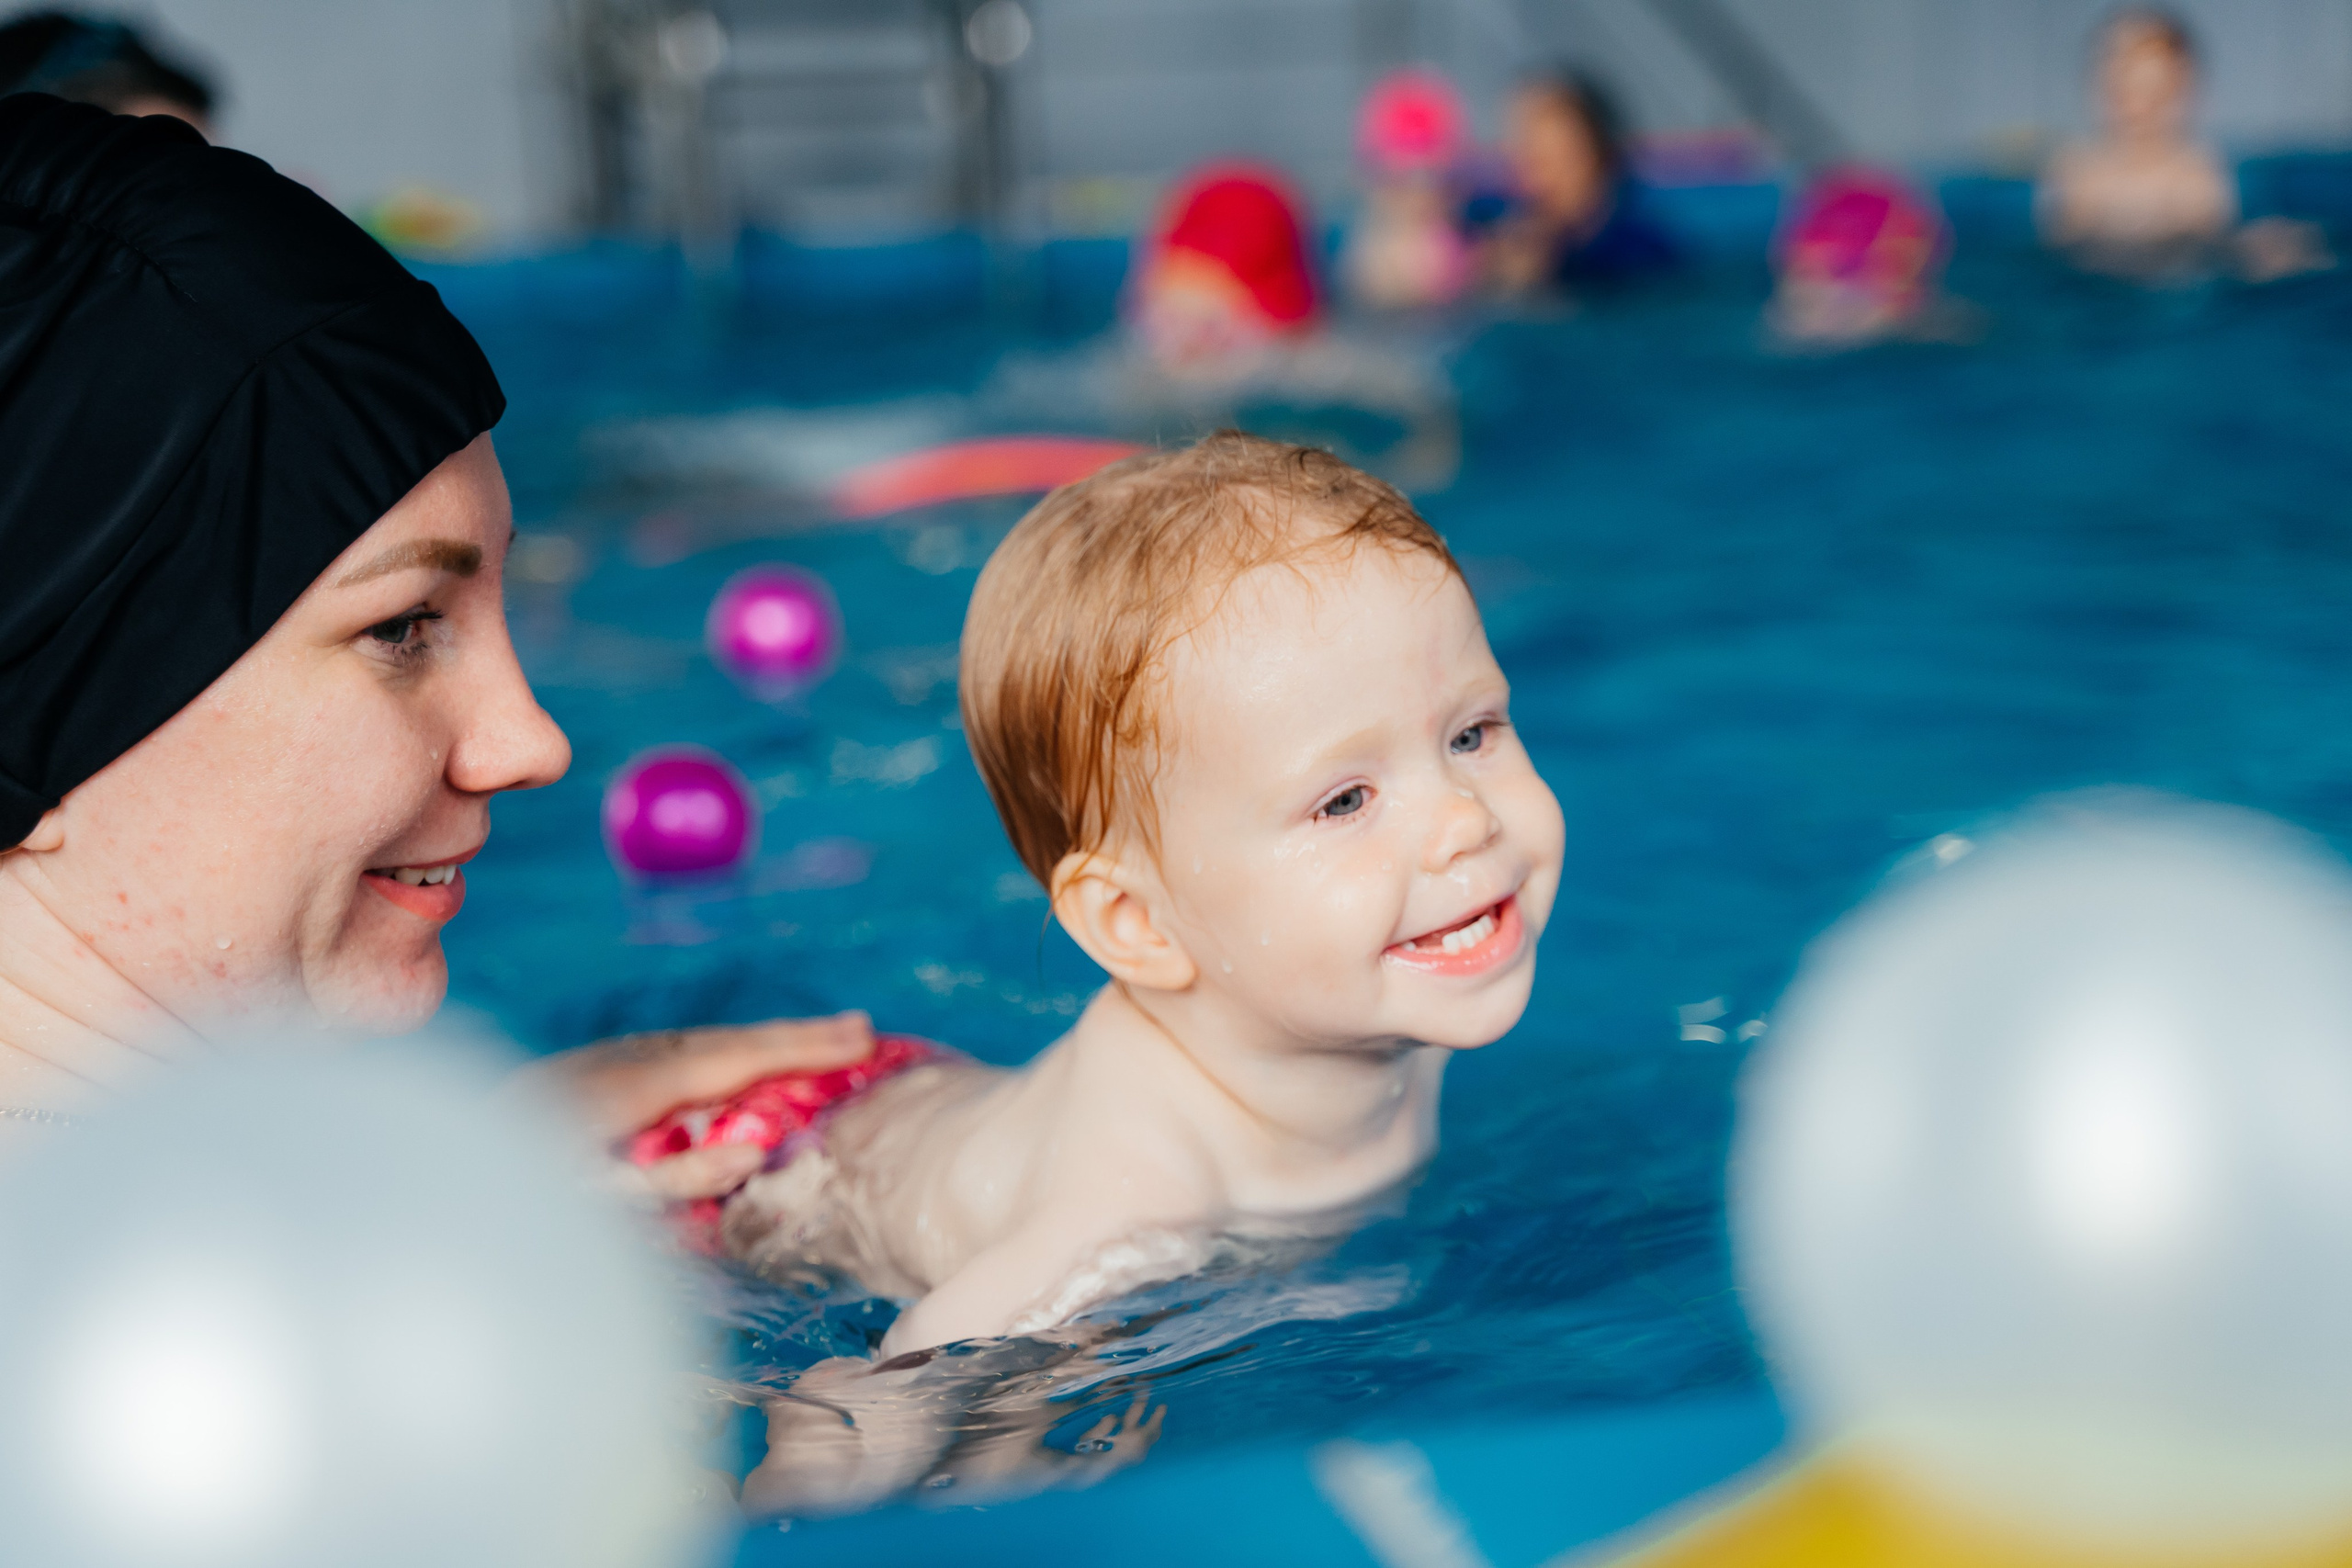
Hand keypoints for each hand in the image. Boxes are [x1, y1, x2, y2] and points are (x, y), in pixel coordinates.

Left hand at [524, 1012, 873, 1198]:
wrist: (438, 1170)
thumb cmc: (520, 1197)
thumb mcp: (600, 1201)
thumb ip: (678, 1181)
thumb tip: (753, 1153)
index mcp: (637, 1087)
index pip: (740, 1060)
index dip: (805, 1049)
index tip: (863, 1038)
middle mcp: (625, 1061)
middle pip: (727, 1041)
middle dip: (794, 1036)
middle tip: (861, 1029)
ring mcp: (604, 1062)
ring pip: (700, 1043)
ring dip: (759, 1042)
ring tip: (814, 1042)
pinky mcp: (586, 1074)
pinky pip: (675, 1054)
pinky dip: (721, 1052)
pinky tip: (729, 1064)